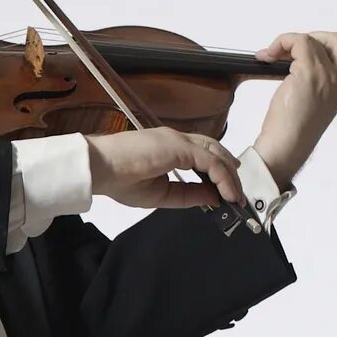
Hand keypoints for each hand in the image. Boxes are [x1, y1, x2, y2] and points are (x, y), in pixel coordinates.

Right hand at [83, 127, 248, 210]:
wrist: (99, 168)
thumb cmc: (117, 180)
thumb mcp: (159, 195)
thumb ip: (187, 193)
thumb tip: (213, 197)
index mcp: (168, 148)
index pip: (202, 155)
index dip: (217, 172)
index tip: (224, 192)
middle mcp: (177, 139)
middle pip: (215, 151)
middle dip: (229, 173)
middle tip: (237, 194)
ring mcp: (180, 141)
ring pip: (217, 154)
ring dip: (230, 176)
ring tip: (237, 196)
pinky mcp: (181, 147)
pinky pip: (212, 162)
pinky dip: (223, 178)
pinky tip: (228, 193)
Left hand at [250, 29, 336, 187]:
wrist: (287, 146)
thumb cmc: (293, 131)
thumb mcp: (314, 104)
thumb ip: (317, 84)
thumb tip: (298, 64)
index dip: (324, 49)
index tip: (301, 57)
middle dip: (313, 38)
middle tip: (291, 50)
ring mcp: (328, 74)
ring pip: (316, 39)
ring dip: (291, 41)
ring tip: (274, 55)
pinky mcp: (310, 73)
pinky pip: (300, 41)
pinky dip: (282, 42)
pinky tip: (267, 56)